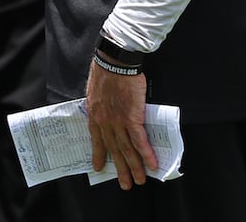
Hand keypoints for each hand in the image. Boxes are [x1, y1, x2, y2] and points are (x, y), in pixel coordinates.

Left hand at [85, 58, 157, 188]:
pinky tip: (151, 165)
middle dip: (120, 169)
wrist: (115, 62)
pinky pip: (140, 141)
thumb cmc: (106, 71)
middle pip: (114, 149)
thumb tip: (105, 112)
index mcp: (94, 115)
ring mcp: (118, 122)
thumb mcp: (95, 92)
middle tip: (126, 184)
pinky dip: (146, 154)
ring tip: (139, 180)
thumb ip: (99, 106)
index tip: (98, 168)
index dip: (98, 155)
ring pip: (127, 149)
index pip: (96, 140)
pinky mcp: (132, 118)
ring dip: (134, 167)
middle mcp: (105, 122)